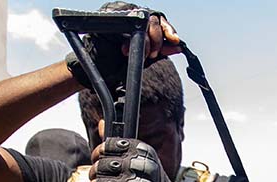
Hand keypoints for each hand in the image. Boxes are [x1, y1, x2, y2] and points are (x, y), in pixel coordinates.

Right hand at [65, 6, 181, 88]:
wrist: (97, 72)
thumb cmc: (118, 65)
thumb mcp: (145, 58)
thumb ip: (161, 51)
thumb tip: (179, 47)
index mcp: (141, 24)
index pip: (159, 20)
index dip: (168, 29)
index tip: (174, 40)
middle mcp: (132, 16)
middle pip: (153, 18)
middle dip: (156, 39)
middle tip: (151, 55)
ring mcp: (120, 14)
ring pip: (142, 18)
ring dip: (145, 39)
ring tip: (140, 54)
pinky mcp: (109, 14)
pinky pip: (124, 19)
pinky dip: (128, 35)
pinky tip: (125, 48)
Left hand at [87, 138, 187, 181]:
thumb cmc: (146, 178)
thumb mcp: (136, 157)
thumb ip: (117, 144)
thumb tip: (101, 123)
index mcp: (144, 152)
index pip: (112, 145)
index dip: (99, 152)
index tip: (97, 157)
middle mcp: (145, 168)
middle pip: (107, 165)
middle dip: (95, 171)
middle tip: (93, 175)